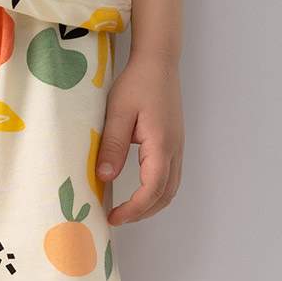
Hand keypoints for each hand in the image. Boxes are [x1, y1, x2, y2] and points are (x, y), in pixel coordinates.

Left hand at [96, 50, 183, 225]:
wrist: (158, 63)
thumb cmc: (137, 83)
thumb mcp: (118, 112)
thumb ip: (113, 145)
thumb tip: (104, 178)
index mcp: (161, 144)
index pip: (152, 189)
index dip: (134, 209)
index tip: (113, 217)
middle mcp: (174, 150)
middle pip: (166, 195)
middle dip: (143, 212)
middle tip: (117, 218)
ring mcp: (177, 147)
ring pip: (171, 188)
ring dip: (151, 204)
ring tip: (126, 209)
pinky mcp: (174, 143)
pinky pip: (171, 176)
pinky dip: (156, 191)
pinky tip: (138, 190)